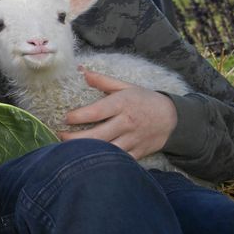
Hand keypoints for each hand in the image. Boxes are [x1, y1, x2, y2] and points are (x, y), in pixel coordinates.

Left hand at [60, 68, 177, 160]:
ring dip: (88, 152)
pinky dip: (105, 162)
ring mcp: (133, 140)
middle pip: (98, 135)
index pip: (96, 112)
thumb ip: (103, 80)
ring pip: (107, 150)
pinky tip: (90, 161)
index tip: (64, 119)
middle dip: (75, 138)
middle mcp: (126, 123)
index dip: (78, 116)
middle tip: (60, 136)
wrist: (172, 118)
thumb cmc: (144, 100)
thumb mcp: (126, 86)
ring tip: (70, 150)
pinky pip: (119, 160)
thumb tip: (82, 72)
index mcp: (122, 104)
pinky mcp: (138, 152)